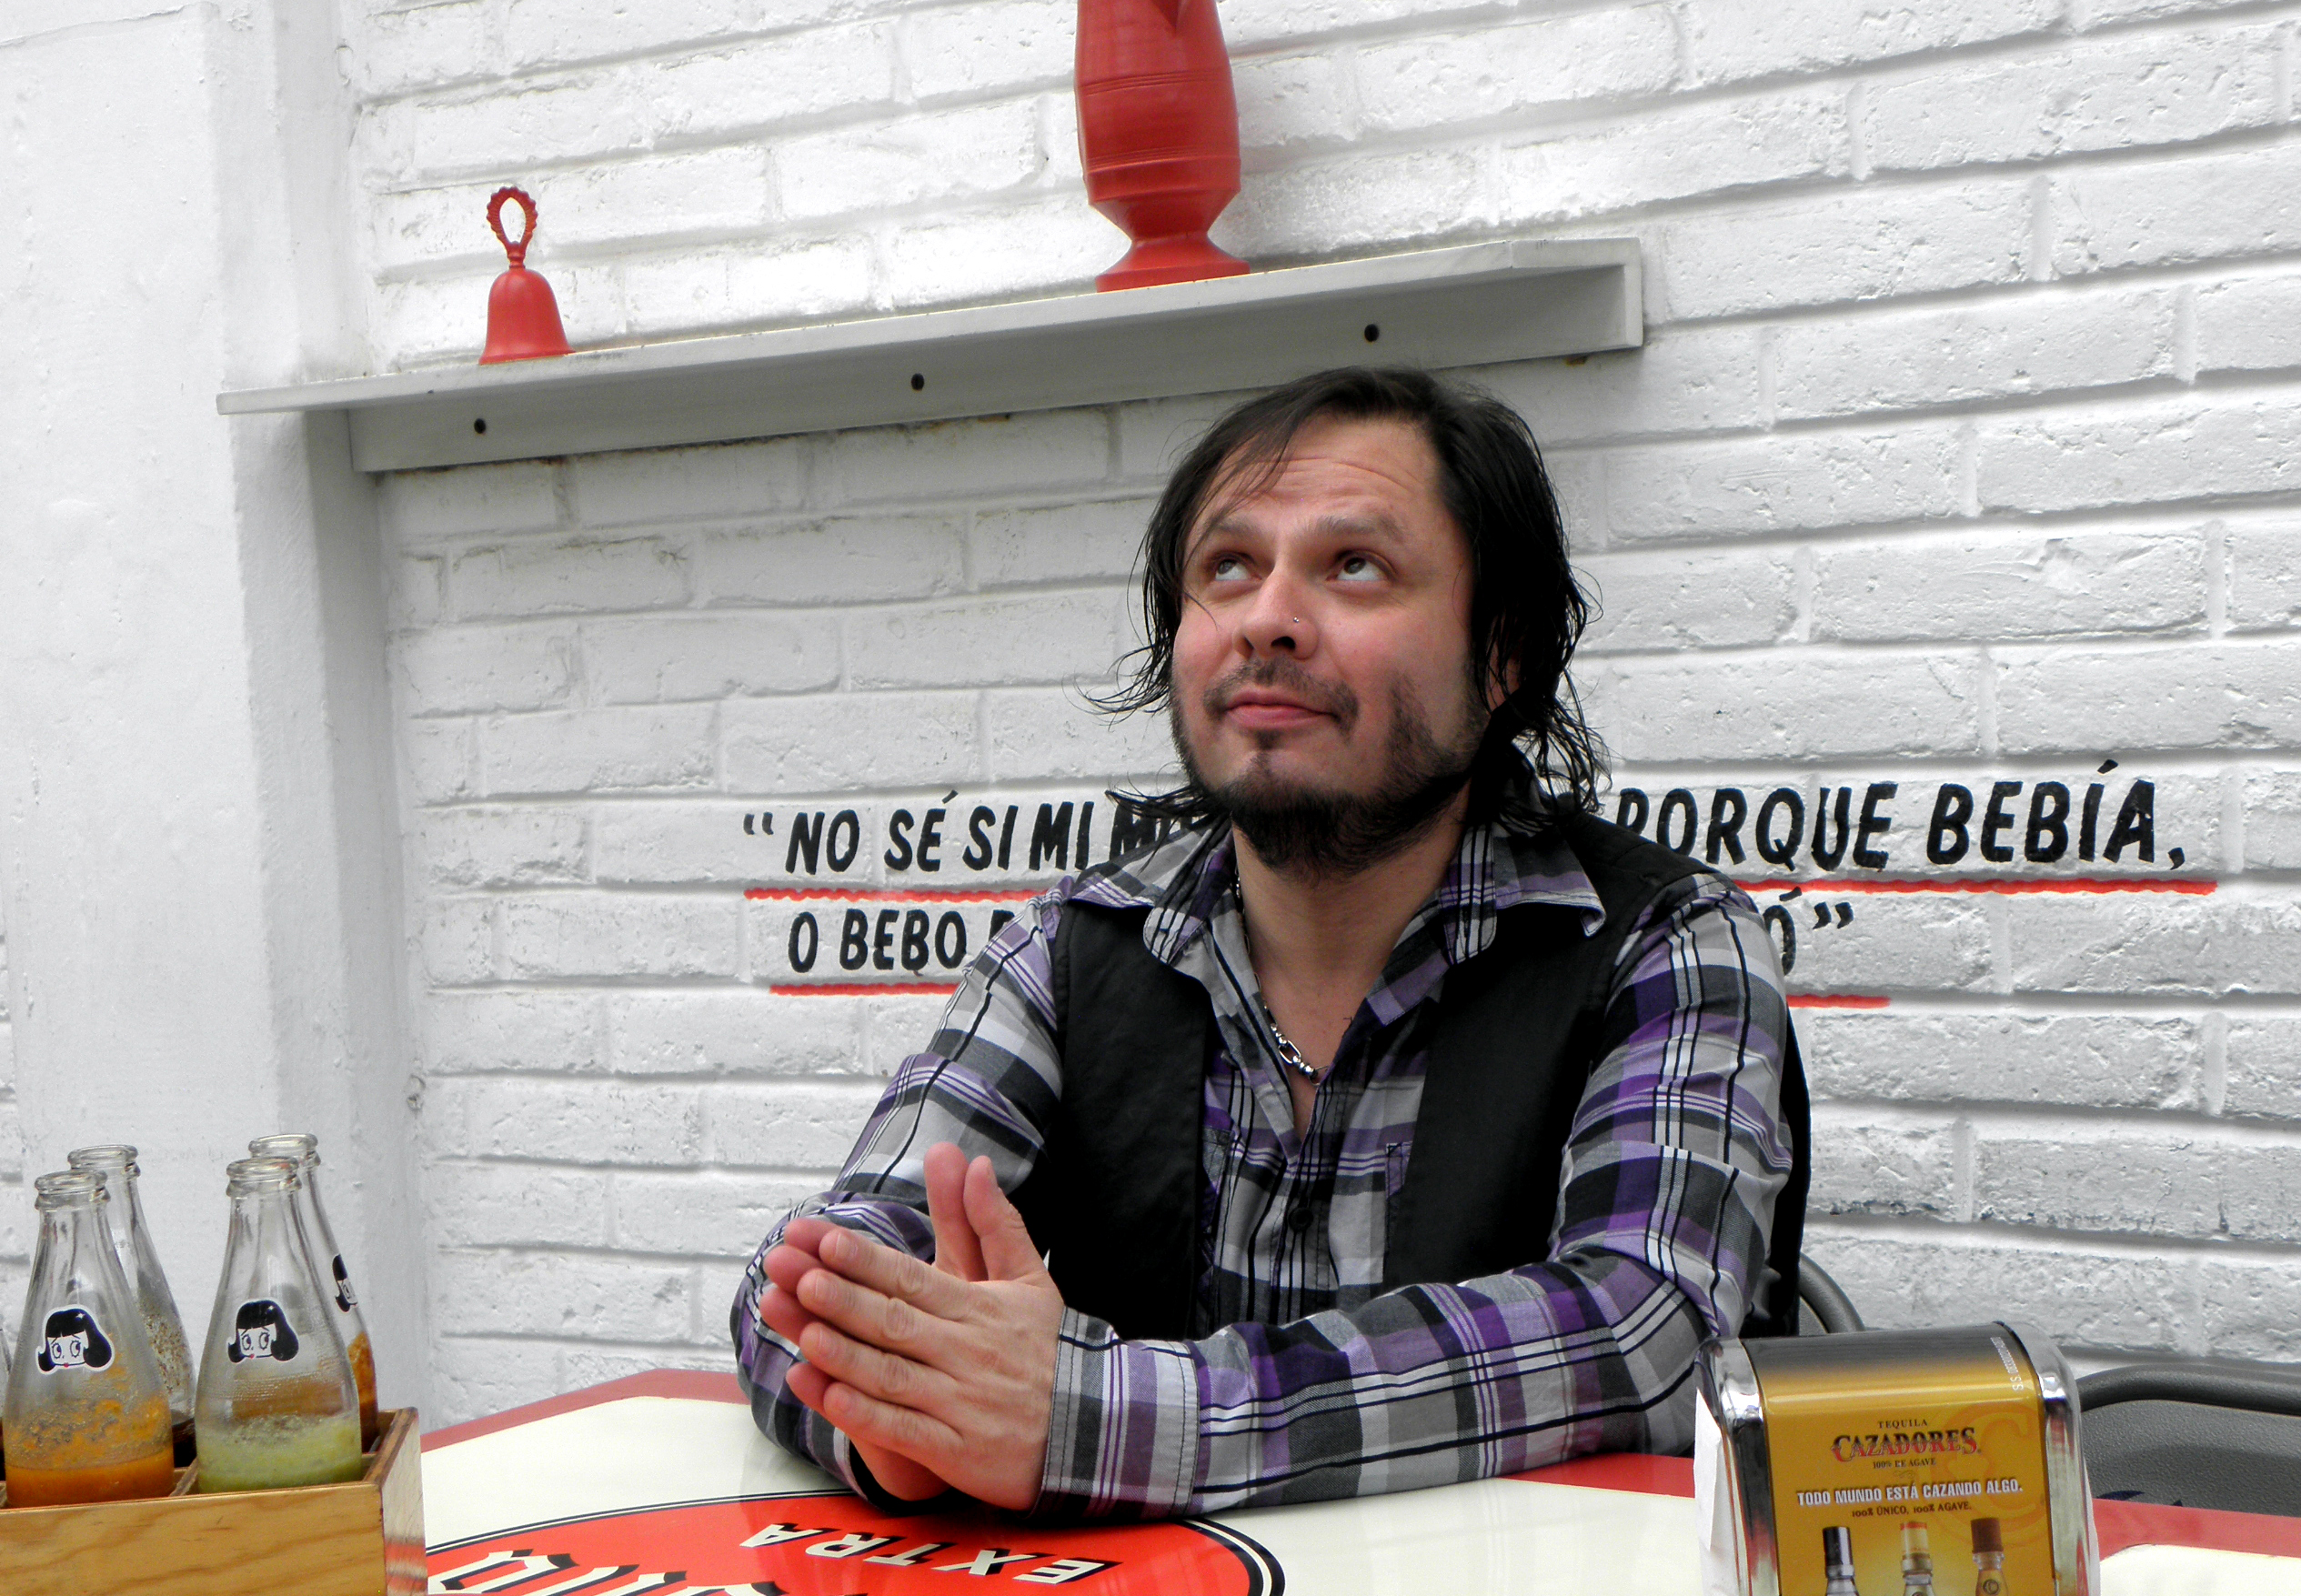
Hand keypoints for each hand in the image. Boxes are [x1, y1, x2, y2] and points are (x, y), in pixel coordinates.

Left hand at [766, 1145, 1062, 1510]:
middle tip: (799, 1276)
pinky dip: (865, 1416)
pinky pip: (904, 1433)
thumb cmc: (1047, 1349)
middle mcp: (967, 1352)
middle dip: (845, 1299)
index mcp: (980, 1309)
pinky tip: (829, 1397)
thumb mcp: (1029, 1279)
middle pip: (896, 1322)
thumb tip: (973, 1162)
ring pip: (893, 1376)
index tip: (826, 1242)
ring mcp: (960, 1403)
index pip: (914, 1280)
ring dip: (846, 1355)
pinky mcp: (957, 1451)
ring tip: (804, 1332)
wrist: (1091, 1429)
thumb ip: (994, 1222)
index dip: (869, 1262)